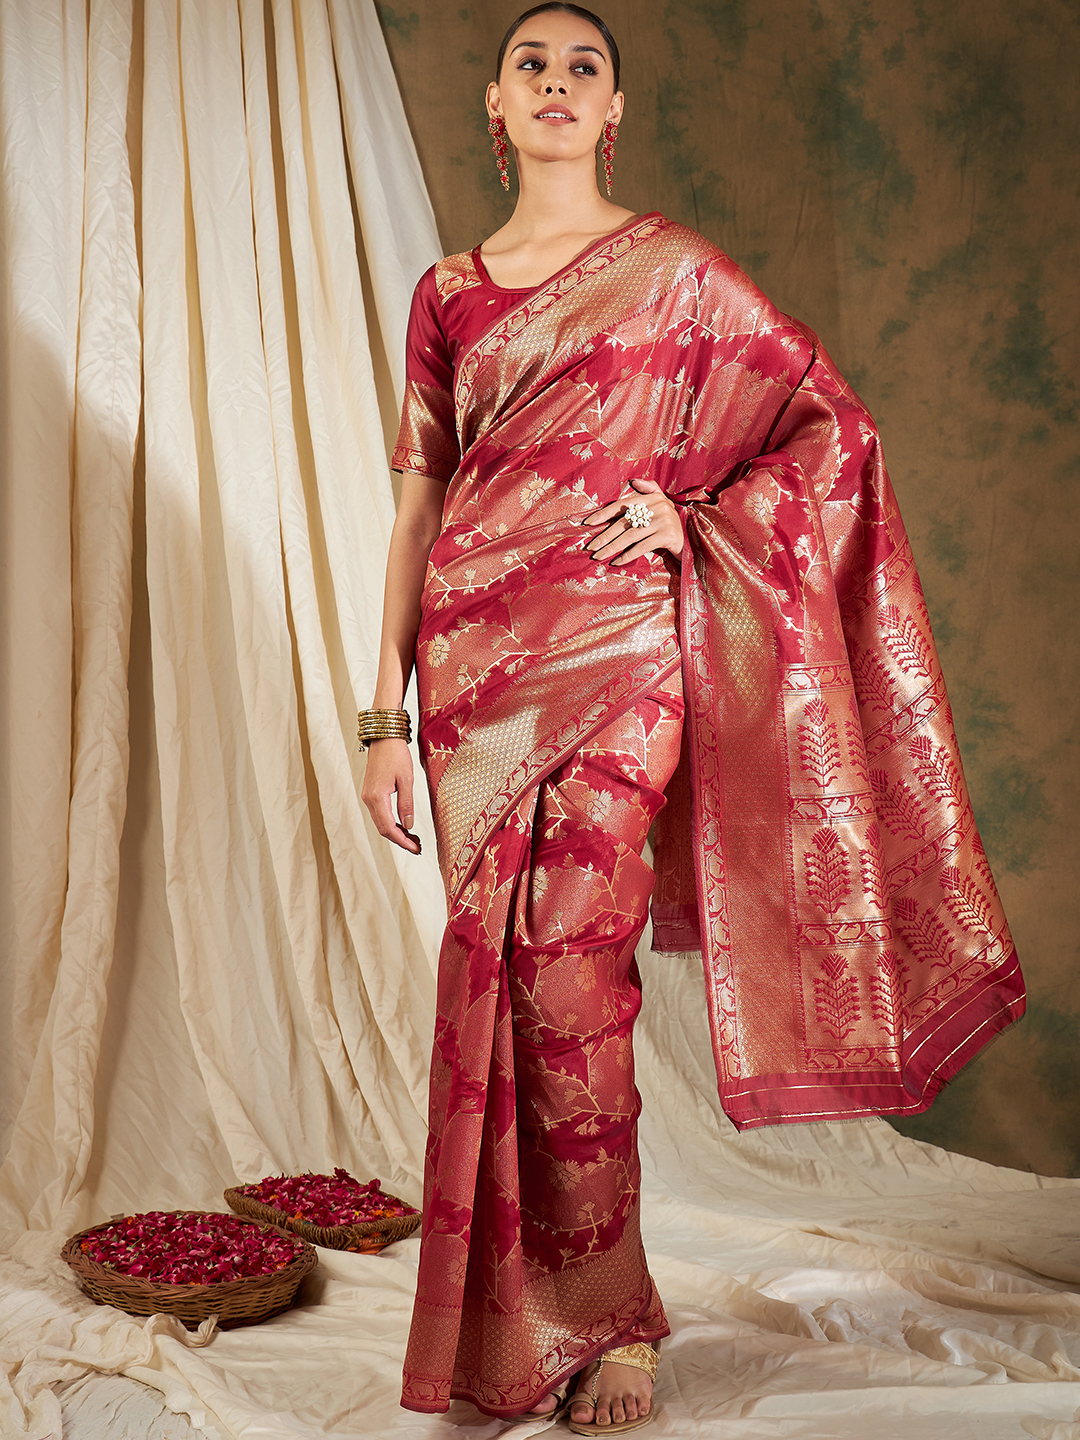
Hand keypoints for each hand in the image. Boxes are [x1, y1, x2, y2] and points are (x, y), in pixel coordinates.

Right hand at [361, 738, 421, 854]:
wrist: (384, 737)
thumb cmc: (396, 754)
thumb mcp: (407, 779)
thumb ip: (406, 804)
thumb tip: (409, 826)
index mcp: (377, 797)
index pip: (388, 828)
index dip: (402, 841)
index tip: (415, 848)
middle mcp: (368, 799)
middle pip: (383, 828)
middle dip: (400, 840)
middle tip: (417, 847)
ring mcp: (368, 796)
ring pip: (380, 822)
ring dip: (396, 833)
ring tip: (413, 838)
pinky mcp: (370, 793)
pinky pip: (379, 814)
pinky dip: (391, 823)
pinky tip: (403, 825)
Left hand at [582, 477, 683, 562]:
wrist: (695, 541)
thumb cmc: (672, 525)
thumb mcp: (663, 504)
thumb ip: (649, 489)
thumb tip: (632, 481)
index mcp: (653, 498)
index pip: (623, 504)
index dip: (604, 513)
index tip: (588, 523)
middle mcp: (658, 506)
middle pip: (624, 522)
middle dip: (604, 536)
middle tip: (590, 547)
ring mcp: (664, 521)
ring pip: (630, 536)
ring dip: (611, 548)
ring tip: (598, 556)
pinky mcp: (668, 536)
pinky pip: (641, 547)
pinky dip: (627, 556)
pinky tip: (616, 562)